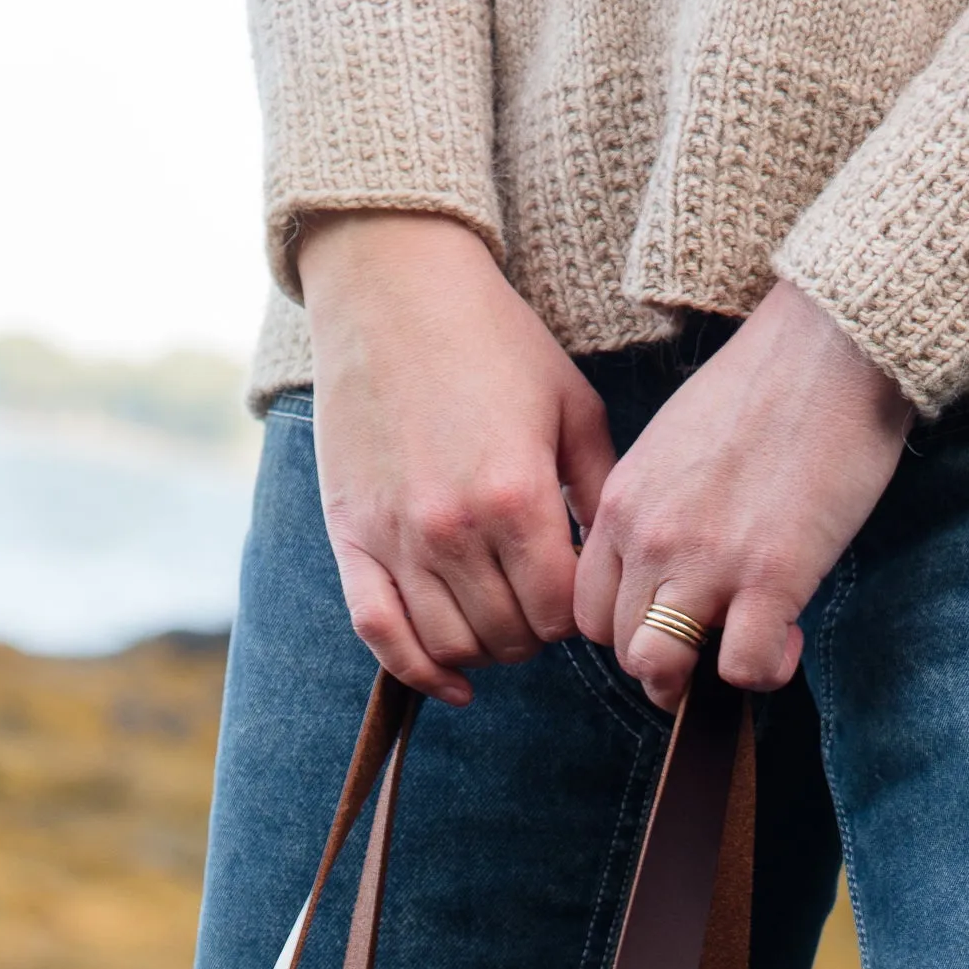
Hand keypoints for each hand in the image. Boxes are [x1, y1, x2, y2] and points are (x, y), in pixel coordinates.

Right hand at [296, 212, 615, 703]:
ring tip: (500, 615)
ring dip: (486, 648)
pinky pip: (380, 633)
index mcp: (516, 496)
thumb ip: (598, 493)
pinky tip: (452, 680)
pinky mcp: (351, 535)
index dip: (577, 615)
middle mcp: (453, 527)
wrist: (392, 288)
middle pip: (510, 637)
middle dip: (536, 631)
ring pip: (452, 645)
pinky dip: (417, 670)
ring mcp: (396, 536)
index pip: (560, 613)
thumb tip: (617, 566)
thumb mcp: (572, 407)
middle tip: (539, 597)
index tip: (577, 590)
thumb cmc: (493, 341)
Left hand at [574, 282, 911, 705]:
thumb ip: (658, 508)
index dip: (628, 628)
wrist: (831, 349)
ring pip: (661, 668)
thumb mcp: (675, 443)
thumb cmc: (764, 387)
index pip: (588, 608)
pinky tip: (787, 639)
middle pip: (621, 646)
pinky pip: (742, 669)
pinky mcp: (770, 578)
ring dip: (700, 680)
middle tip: (713, 645)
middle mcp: (650, 537)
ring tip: (741, 653)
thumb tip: (675, 565)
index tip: (671, 620)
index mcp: (623, 503)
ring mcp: (706, 561)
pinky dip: (765, 673)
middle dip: (666, 660)